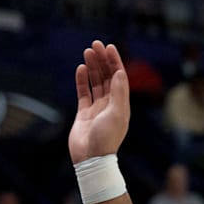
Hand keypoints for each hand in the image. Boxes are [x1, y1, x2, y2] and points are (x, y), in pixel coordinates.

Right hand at [69, 40, 130, 163]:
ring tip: (87, 52)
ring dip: (93, 67)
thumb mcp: (117, 114)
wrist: (91, 158)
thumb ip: (119, 93)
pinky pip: (83, 93)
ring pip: (95, 83)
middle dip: (102, 60)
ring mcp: (97, 108)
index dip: (115, 62)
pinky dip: (82, 81)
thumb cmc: (107, 138)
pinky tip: (81, 69)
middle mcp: (111, 104)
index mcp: (122, 104)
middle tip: (95, 44)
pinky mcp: (84, 113)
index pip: (119, 77)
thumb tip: (121, 73)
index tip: (109, 47)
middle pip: (107, 77)